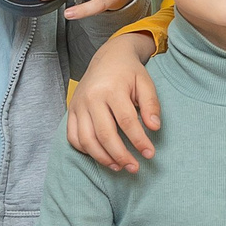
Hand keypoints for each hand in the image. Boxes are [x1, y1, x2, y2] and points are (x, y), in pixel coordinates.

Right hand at [65, 33, 160, 172]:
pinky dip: (85, 150)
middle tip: (134, 168)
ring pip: (86, 139)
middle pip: (104, 134)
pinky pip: (73, 137)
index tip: (149, 154)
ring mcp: (78, 105)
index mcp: (112, 89)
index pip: (126, 121)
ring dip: (102, 158)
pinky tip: (101, 155)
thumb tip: (154, 128)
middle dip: (120, 155)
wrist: (107, 58)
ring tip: (118, 167)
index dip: (139, 141)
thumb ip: (151, 104)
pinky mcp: (71, 111)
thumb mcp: (145, 83)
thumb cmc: (129, 72)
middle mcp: (91, 98)